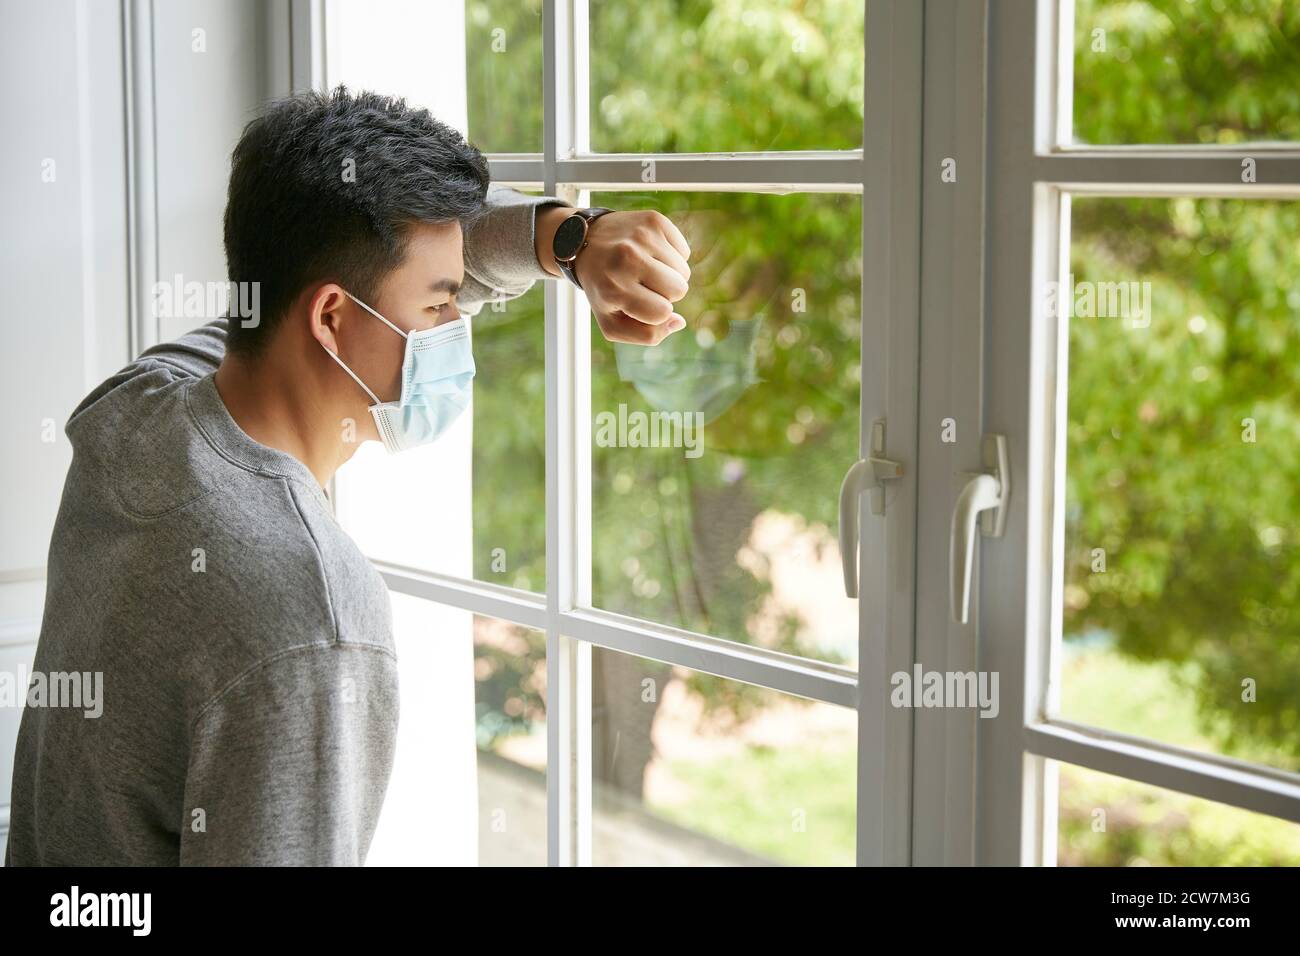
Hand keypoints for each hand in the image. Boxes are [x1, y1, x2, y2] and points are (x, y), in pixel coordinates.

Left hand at [563, 209, 692, 344]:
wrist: (584, 241)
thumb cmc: (602, 288)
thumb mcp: (611, 322)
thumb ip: (646, 335)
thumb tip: (679, 321)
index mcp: (613, 289)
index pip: (662, 312)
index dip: (656, 312)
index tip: (640, 302)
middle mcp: (626, 259)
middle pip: (679, 289)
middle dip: (666, 293)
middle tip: (644, 284)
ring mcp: (641, 236)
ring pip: (684, 271)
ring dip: (671, 275)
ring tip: (647, 268)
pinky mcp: (654, 220)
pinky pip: (684, 252)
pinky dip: (673, 256)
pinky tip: (651, 253)